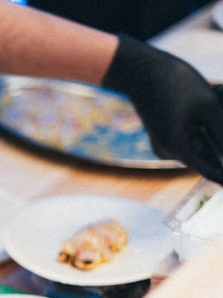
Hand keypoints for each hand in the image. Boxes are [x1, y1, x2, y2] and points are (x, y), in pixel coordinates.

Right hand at [102, 35, 222, 184]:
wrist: (140, 70)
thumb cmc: (174, 82)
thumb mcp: (208, 104)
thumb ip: (222, 131)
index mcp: (176, 146)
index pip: (210, 170)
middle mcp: (169, 151)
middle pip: (209, 154)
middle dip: (220, 134)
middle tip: (220, 97)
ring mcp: (167, 145)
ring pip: (204, 143)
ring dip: (218, 126)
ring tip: (216, 91)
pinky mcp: (168, 137)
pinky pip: (195, 136)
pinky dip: (208, 123)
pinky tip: (213, 94)